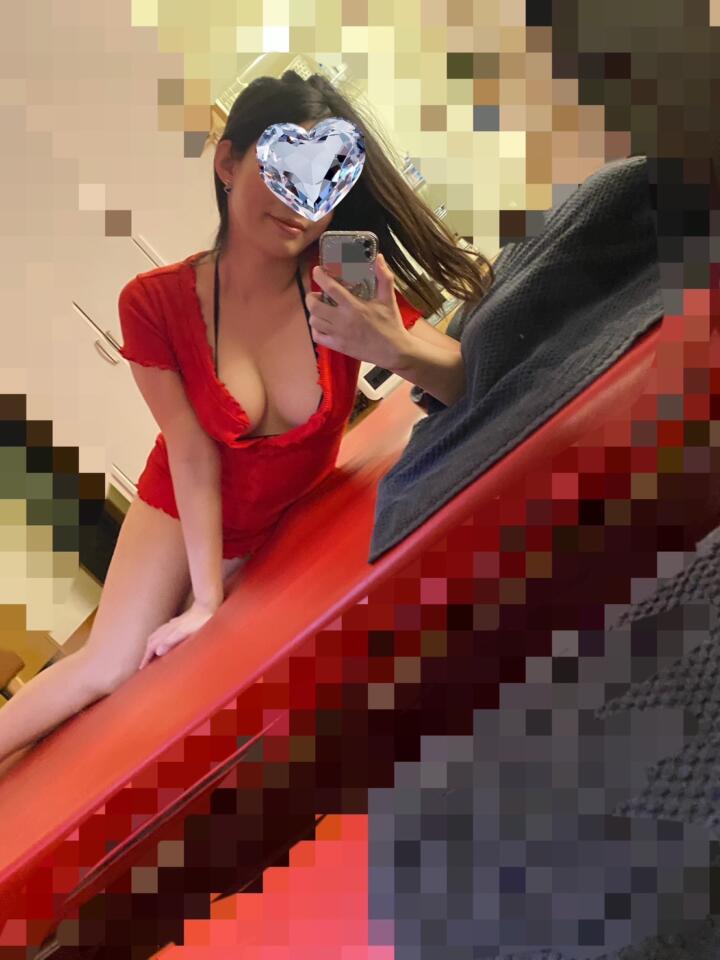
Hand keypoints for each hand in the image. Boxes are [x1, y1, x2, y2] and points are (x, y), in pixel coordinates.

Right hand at [138, 599, 218, 669]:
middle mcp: (168, 627)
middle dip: (147, 652)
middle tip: (145, 663)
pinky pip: (166, 631)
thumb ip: (171, 640)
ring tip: (151, 652)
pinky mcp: (180, 622)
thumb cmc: (200, 620)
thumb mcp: (186, 632)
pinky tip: (165, 637)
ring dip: (152, 644)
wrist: (207, 604)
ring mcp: (174, 624)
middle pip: (152, 640)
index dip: (146, 657)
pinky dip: (161, 637)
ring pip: (158, 634)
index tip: (141, 667)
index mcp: (169, 632)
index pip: (152, 646)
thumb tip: (157, 651)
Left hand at [305, 252, 411, 369]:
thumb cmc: (390, 324)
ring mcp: (338, 334)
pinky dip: (316, 329)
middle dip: (311, 297)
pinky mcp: (338, 346)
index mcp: (354, 306)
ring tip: (320, 309)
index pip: (330, 288)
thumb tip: (379, 258)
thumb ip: (384, 277)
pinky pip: (317, 337)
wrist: (393, 351)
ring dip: (313, 312)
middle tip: (316, 294)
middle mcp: (343, 320)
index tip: (317, 271)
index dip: (320, 277)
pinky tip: (322, 324)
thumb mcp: (388, 298)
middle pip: (314, 306)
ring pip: (314, 321)